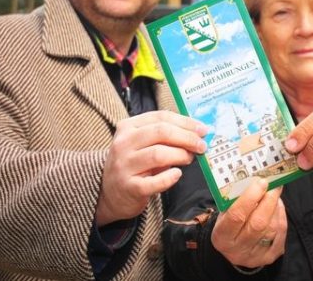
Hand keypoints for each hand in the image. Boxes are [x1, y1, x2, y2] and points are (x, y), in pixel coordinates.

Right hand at [96, 110, 206, 225]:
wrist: (109, 194)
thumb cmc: (133, 164)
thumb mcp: (142, 144)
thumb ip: (164, 136)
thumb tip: (196, 133)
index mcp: (128, 127)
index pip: (161, 117)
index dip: (185, 122)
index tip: (203, 129)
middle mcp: (123, 143)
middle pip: (161, 132)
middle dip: (187, 138)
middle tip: (201, 146)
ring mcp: (124, 166)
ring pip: (158, 154)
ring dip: (181, 155)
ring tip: (190, 159)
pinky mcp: (129, 187)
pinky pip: (154, 182)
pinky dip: (169, 177)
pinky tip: (177, 174)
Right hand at [212, 179, 286, 268]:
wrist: (234, 248)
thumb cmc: (230, 224)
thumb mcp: (225, 213)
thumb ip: (237, 199)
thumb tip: (256, 180)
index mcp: (222, 236)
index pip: (237, 216)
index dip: (250, 197)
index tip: (261, 182)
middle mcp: (237, 249)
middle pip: (258, 223)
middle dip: (268, 200)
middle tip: (274, 185)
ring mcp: (255, 256)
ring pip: (272, 227)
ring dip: (275, 207)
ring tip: (274, 194)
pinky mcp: (269, 257)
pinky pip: (281, 233)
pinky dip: (281, 216)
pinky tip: (277, 207)